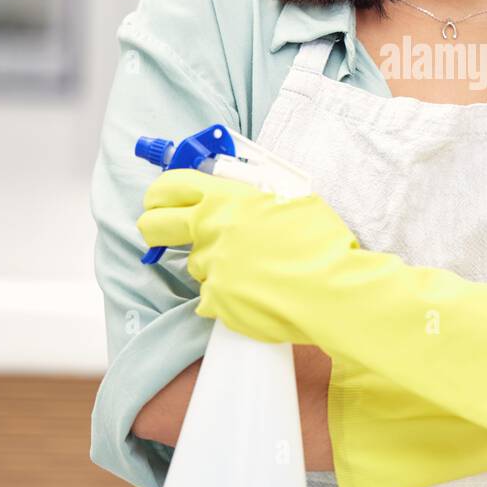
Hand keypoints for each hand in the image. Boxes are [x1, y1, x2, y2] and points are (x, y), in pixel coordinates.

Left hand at [136, 169, 360, 342]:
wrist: (333, 289)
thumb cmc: (322, 242)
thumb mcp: (291, 199)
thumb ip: (254, 199)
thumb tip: (242, 200)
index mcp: (227, 197)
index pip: (169, 186)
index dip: (159, 194)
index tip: (160, 201)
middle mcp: (210, 229)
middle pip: (154, 225)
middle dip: (157, 229)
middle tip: (169, 233)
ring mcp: (210, 267)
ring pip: (195, 264)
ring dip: (214, 265)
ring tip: (253, 269)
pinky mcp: (216, 300)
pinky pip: (210, 296)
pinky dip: (227, 296)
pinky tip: (256, 292)